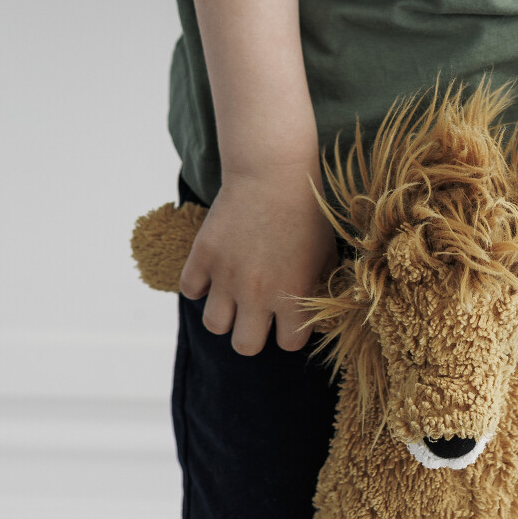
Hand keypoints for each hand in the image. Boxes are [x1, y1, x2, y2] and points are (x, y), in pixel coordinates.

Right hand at [178, 163, 335, 354]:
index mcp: (292, 296)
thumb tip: (321, 314)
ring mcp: (227, 276)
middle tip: (258, 309)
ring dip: (225, 312)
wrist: (274, 171)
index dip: (290, 331)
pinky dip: (200, 283)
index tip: (288, 315)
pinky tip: (216, 269)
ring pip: (215, 325)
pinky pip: (190, 289)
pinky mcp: (204, 255)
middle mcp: (257, 294)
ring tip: (234, 292)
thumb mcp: (327, 253)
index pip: (289, 345)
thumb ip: (323, 289)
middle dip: (253, 332)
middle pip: (245, 347)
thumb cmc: (307, 211)